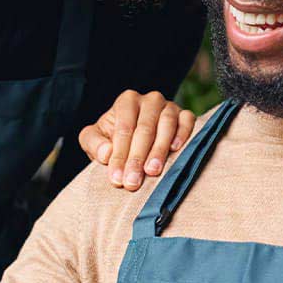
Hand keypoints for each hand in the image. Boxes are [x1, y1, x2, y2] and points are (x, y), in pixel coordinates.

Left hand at [77, 90, 195, 191]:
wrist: (135, 140)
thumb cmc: (113, 140)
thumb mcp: (94, 140)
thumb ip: (94, 143)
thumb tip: (107, 153)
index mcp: (127, 101)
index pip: (124, 129)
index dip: (120, 154)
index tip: (117, 178)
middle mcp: (150, 100)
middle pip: (145, 129)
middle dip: (137, 158)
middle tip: (132, 182)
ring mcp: (170, 106)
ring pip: (166, 125)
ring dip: (159, 150)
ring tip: (152, 171)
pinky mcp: (186, 115)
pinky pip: (188, 121)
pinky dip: (183, 134)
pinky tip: (175, 150)